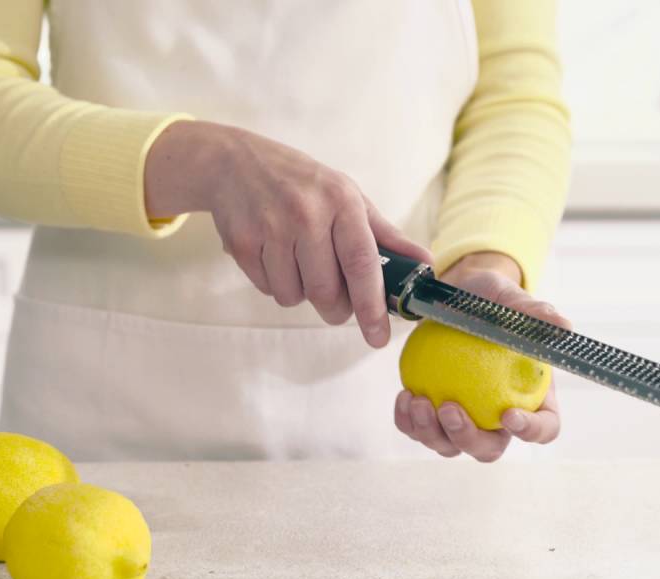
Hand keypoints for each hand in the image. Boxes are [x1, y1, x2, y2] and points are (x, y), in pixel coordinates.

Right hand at [144, 120, 431, 347]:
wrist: (234, 162)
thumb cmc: (302, 183)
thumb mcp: (347, 197)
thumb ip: (386, 235)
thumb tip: (425, 264)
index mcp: (341, 202)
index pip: (361, 264)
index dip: (372, 306)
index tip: (379, 336)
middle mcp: (306, 214)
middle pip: (326, 292)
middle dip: (335, 309)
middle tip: (336, 303)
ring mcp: (270, 228)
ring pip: (293, 296)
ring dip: (300, 292)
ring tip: (297, 261)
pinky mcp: (241, 243)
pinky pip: (266, 289)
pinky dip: (274, 282)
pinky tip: (272, 254)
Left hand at [393, 252, 571, 461]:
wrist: (453, 297)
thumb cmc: (489, 300)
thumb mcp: (510, 300)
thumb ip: (534, 313)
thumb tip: (562, 327)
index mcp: (531, 398)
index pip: (544, 428)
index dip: (531, 431)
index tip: (508, 414)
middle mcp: (497, 417)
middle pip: (489, 449)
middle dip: (467, 438)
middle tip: (448, 408)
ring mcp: (463, 418)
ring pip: (448, 445)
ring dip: (429, 432)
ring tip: (416, 399)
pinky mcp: (431, 412)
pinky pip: (418, 429)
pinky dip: (408, 420)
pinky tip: (404, 396)